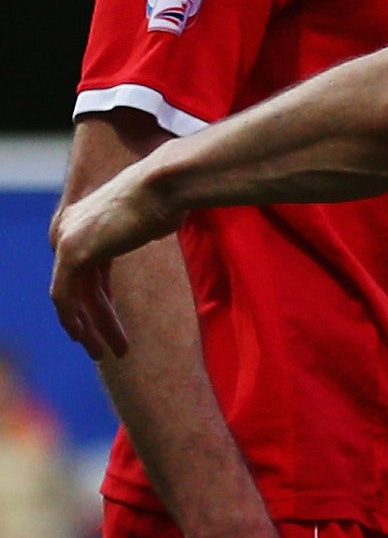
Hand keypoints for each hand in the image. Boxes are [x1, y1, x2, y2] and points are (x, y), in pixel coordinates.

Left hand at [49, 163, 186, 359]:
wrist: (167, 183)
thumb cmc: (173, 195)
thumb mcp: (156, 219)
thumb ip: (148, 227)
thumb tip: (167, 224)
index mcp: (87, 220)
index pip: (88, 271)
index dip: (99, 302)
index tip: (113, 325)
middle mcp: (70, 229)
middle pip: (80, 286)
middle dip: (96, 321)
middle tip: (111, 348)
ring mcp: (68, 239)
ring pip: (71, 296)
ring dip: (88, 328)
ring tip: (105, 353)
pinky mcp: (72, 251)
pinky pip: (65, 296)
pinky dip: (73, 320)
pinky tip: (85, 339)